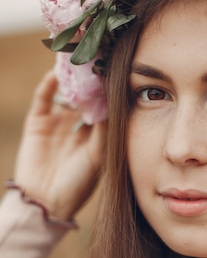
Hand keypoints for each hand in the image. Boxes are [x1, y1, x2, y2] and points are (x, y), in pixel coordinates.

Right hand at [13, 71, 106, 219]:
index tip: (118, 69)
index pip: (106, 105)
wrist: (44, 202)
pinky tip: (57, 71)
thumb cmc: (78, 184)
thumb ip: (105, 129)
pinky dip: (50, 84)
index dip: (110, 88)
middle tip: (99, 54)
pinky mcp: (38, 123)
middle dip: (92, 78)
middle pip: (87, 95)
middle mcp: (79, 126)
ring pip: (66, 93)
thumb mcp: (99, 156)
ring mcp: (58, 123)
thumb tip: (113, 99)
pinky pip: (44, 97)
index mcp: (98, 135)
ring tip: (78, 57)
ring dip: (71, 77)